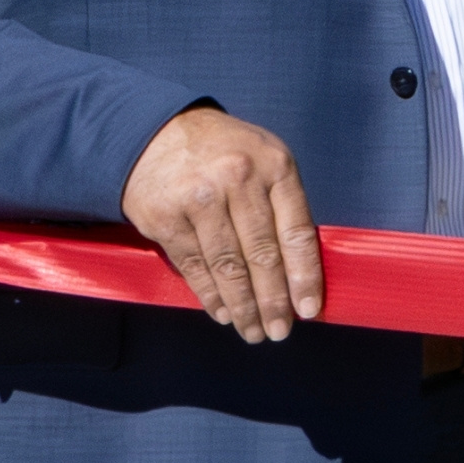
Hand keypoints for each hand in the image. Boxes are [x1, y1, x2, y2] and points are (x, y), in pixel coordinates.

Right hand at [120, 108, 320, 340]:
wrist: (154, 131)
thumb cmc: (223, 152)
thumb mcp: (265, 159)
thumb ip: (283, 205)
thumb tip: (300, 271)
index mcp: (274, 166)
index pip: (296, 233)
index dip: (305, 277)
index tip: (309, 309)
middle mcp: (237, 179)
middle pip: (262, 255)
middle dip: (273, 301)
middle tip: (279, 331)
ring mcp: (198, 198)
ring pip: (227, 266)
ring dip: (243, 306)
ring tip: (253, 330)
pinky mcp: (165, 216)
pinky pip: (194, 266)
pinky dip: (210, 295)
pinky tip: (223, 312)